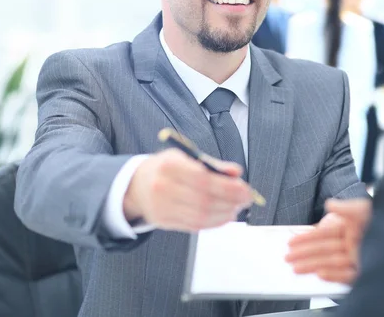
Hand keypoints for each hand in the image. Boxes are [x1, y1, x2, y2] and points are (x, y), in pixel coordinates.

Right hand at [123, 149, 252, 231]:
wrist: (137, 185)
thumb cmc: (166, 168)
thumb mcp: (186, 157)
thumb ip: (212, 165)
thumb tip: (236, 172)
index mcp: (169, 166)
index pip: (203, 179)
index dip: (228, 187)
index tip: (245, 188)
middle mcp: (162, 187)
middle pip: (204, 200)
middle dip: (230, 201)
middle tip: (246, 199)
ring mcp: (161, 207)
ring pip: (200, 216)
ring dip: (224, 214)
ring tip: (236, 208)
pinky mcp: (164, 222)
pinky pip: (194, 226)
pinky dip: (213, 223)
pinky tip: (224, 216)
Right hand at [286, 198, 371, 283]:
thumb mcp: (365, 208)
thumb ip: (346, 207)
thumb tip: (329, 204)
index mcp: (350, 229)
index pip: (323, 234)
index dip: (307, 238)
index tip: (292, 242)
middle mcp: (352, 244)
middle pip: (324, 250)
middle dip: (305, 254)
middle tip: (288, 258)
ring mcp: (358, 258)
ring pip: (331, 262)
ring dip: (313, 265)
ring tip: (296, 268)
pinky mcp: (365, 271)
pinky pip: (346, 275)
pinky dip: (332, 274)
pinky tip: (320, 273)